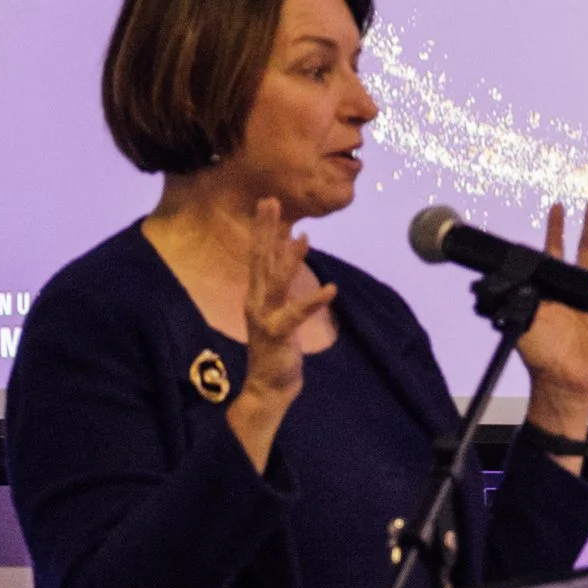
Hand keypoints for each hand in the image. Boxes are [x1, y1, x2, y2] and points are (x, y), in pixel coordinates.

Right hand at [234, 196, 334, 466]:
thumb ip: (280, 285)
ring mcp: (265, 317)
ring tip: (304, 237)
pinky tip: (331, 290)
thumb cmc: (275, 349)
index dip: (263, 228)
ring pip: (277, 281)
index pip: (258, 255)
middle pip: (260, 259)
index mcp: (256, 294)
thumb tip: (289, 257)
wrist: (267, 387)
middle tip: (269, 200)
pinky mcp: (278, 334)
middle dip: (266, 229)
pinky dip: (314, 301)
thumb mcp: (277, 311)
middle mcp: (256, 301)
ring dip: (290, 259)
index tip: (267, 202)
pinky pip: (297, 314)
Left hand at [518, 201, 587, 449]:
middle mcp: (576, 289)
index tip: (557, 207)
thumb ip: (516, 297)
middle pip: (585, 250)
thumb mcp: (521, 319)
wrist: (558, 378)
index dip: (556, 229)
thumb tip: (499, 278)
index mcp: (554, 287)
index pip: (555, 251)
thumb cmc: (537, 352)